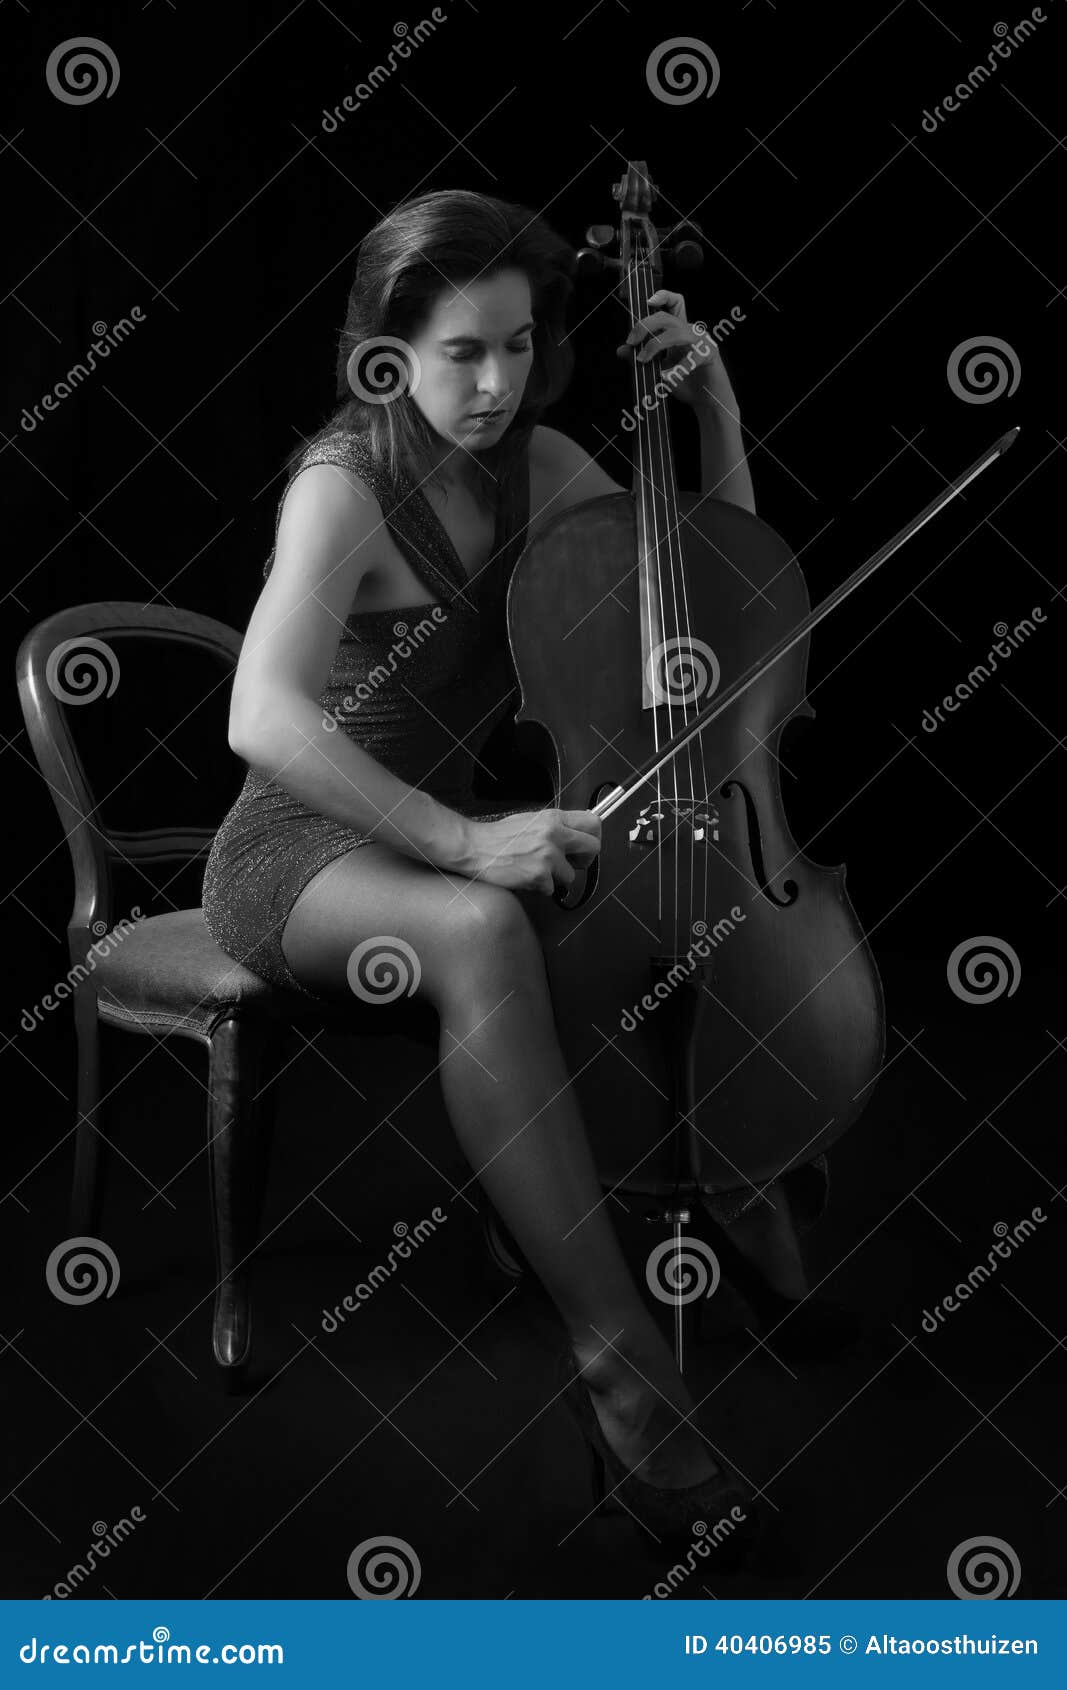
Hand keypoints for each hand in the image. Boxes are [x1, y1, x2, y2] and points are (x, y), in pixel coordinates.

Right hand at [457, 807, 601, 894]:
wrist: (474, 847)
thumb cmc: (499, 836)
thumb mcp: (531, 820)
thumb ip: (555, 827)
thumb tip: (575, 837)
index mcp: (553, 818)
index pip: (593, 822)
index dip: (593, 837)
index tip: (585, 846)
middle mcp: (555, 834)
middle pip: (593, 848)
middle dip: (585, 860)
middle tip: (572, 864)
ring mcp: (548, 856)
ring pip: (571, 876)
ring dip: (556, 878)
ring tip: (534, 869)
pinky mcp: (540, 876)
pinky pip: (551, 888)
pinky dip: (539, 887)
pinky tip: (524, 876)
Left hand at [616, 288, 723, 406]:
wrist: (707, 402)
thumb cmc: (686, 383)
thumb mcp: (660, 370)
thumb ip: (643, 357)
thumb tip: (621, 350)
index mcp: (680, 330)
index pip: (675, 302)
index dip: (663, 296)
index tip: (647, 302)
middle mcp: (691, 331)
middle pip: (666, 317)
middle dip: (645, 326)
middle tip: (632, 342)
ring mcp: (702, 341)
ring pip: (676, 333)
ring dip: (655, 345)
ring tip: (644, 361)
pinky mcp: (710, 355)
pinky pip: (691, 357)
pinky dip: (676, 369)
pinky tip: (667, 378)